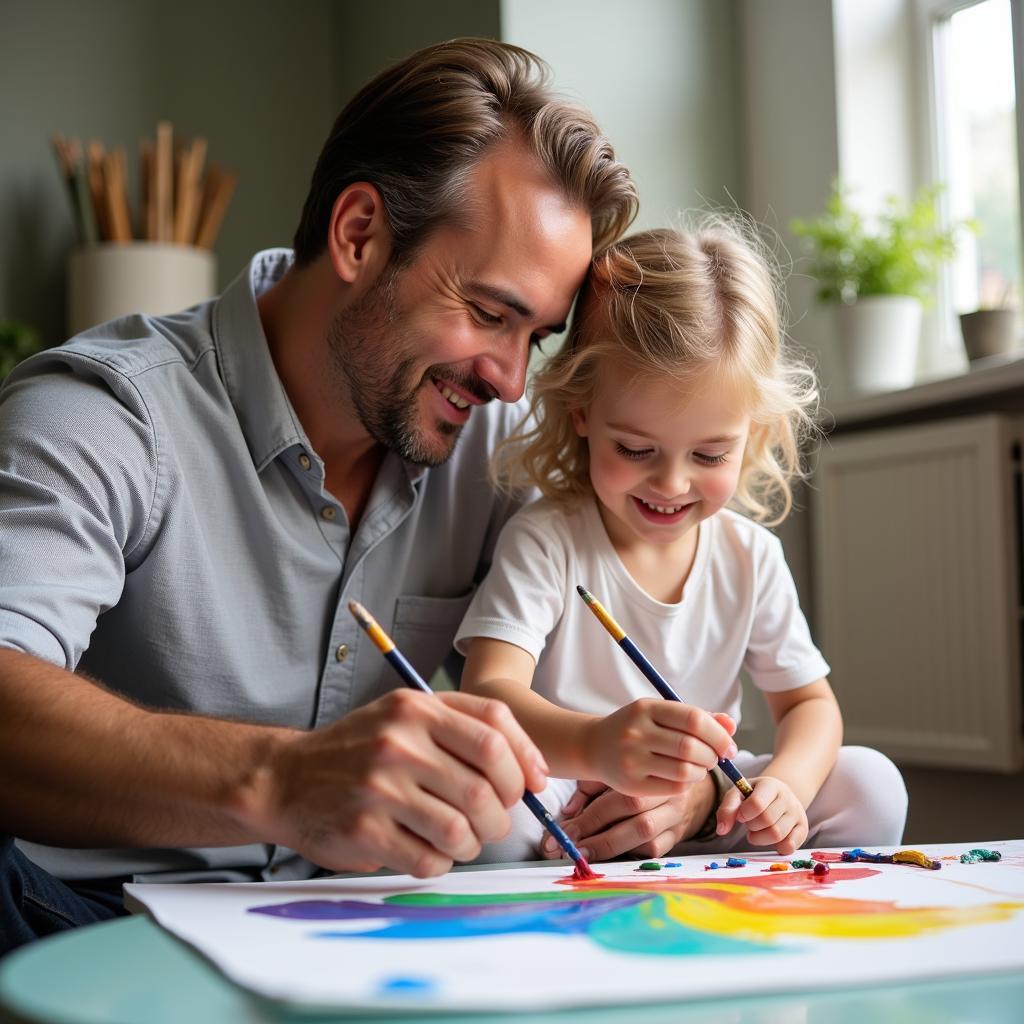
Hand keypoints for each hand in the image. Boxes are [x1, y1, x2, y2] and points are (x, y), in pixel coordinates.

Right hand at [261, 689, 548, 877]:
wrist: (285, 777)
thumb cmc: (361, 748)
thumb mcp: (407, 715)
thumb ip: (467, 728)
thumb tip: (535, 772)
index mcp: (416, 708)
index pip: (494, 736)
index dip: (524, 766)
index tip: (531, 788)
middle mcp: (399, 742)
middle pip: (485, 790)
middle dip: (501, 816)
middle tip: (492, 822)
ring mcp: (379, 787)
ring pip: (461, 830)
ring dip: (472, 844)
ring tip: (459, 839)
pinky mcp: (364, 831)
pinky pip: (429, 861)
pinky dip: (439, 863)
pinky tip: (426, 850)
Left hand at [538, 773, 718, 861]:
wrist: (690, 778)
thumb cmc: (644, 771)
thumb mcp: (619, 767)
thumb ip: (592, 785)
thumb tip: (569, 811)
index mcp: (650, 771)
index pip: (620, 797)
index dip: (590, 816)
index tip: (564, 831)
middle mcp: (668, 793)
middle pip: (635, 817)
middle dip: (598, 836)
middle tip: (569, 848)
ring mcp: (676, 816)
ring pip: (647, 838)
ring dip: (611, 849)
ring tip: (583, 856)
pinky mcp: (679, 836)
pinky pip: (656, 850)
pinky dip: (631, 855)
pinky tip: (610, 858)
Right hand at [584, 701, 735, 796]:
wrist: (594, 746)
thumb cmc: (636, 727)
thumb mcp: (660, 713)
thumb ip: (696, 717)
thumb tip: (730, 725)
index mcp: (646, 708)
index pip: (693, 719)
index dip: (718, 734)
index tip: (728, 746)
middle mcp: (636, 732)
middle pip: (691, 747)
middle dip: (712, 756)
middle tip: (715, 758)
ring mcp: (631, 760)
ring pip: (684, 771)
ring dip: (702, 772)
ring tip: (699, 767)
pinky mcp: (631, 785)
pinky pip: (673, 788)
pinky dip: (687, 784)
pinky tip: (684, 777)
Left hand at [715, 776, 807, 854]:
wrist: (778, 795)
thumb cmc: (753, 795)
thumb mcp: (738, 794)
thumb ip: (727, 809)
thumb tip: (721, 830)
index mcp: (770, 785)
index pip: (757, 803)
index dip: (744, 814)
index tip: (741, 815)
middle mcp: (787, 797)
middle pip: (767, 820)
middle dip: (752, 826)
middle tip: (749, 823)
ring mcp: (797, 812)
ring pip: (777, 834)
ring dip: (760, 838)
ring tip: (758, 831)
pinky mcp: (803, 828)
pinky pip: (790, 846)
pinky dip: (777, 847)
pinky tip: (771, 839)